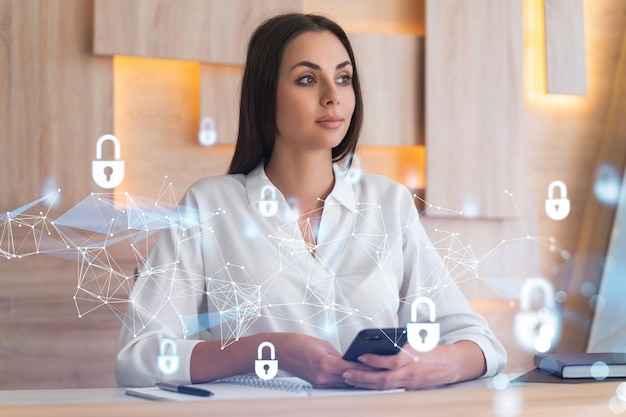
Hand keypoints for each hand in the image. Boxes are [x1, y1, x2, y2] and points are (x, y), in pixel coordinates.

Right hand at [275, 333, 375, 387]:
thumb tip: (353, 360)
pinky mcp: (318, 385)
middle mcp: (323, 377)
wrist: (280, 351)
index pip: (354, 368)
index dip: (368, 367)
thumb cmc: (298, 343)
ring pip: (346, 384)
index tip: (380, 365)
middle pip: (352, 379)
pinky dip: (347, 381)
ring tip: (372, 375)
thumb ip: (340, 354)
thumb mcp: (323, 344)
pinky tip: (355, 378)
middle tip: (381, 371)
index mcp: (326, 364)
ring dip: (358, 380)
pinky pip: (337, 385)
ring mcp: (320, 383)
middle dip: (367, 375)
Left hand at [342, 340, 485, 389]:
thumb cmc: (433, 348)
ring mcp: (409, 382)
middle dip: (363, 377)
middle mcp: (410, 372)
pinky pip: (389, 388)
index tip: (360, 356)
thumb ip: (400, 343)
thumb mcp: (417, 340)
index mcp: (412, 358)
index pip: (390, 362)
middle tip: (347, 373)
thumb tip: (380, 342)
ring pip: (384, 386)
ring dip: (365, 384)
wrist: (452, 364)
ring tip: (350, 379)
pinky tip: (363, 383)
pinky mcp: (409, 387)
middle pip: (383, 379)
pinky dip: (374, 386)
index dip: (374, 360)